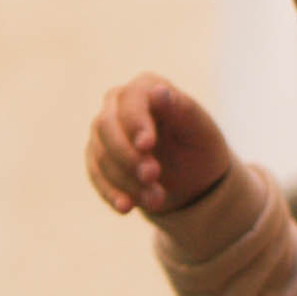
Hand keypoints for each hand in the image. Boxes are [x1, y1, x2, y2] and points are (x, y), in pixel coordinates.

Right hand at [86, 75, 234, 222]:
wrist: (193, 180)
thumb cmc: (199, 146)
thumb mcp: (200, 129)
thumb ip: (181, 108)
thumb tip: (159, 91)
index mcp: (145, 87)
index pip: (131, 99)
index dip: (136, 122)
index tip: (147, 146)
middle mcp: (117, 104)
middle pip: (106, 126)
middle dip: (128, 155)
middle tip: (153, 177)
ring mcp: (104, 132)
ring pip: (100, 154)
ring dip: (126, 180)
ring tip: (156, 199)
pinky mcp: (97, 159)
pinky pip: (96, 176)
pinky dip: (110, 193)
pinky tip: (126, 208)